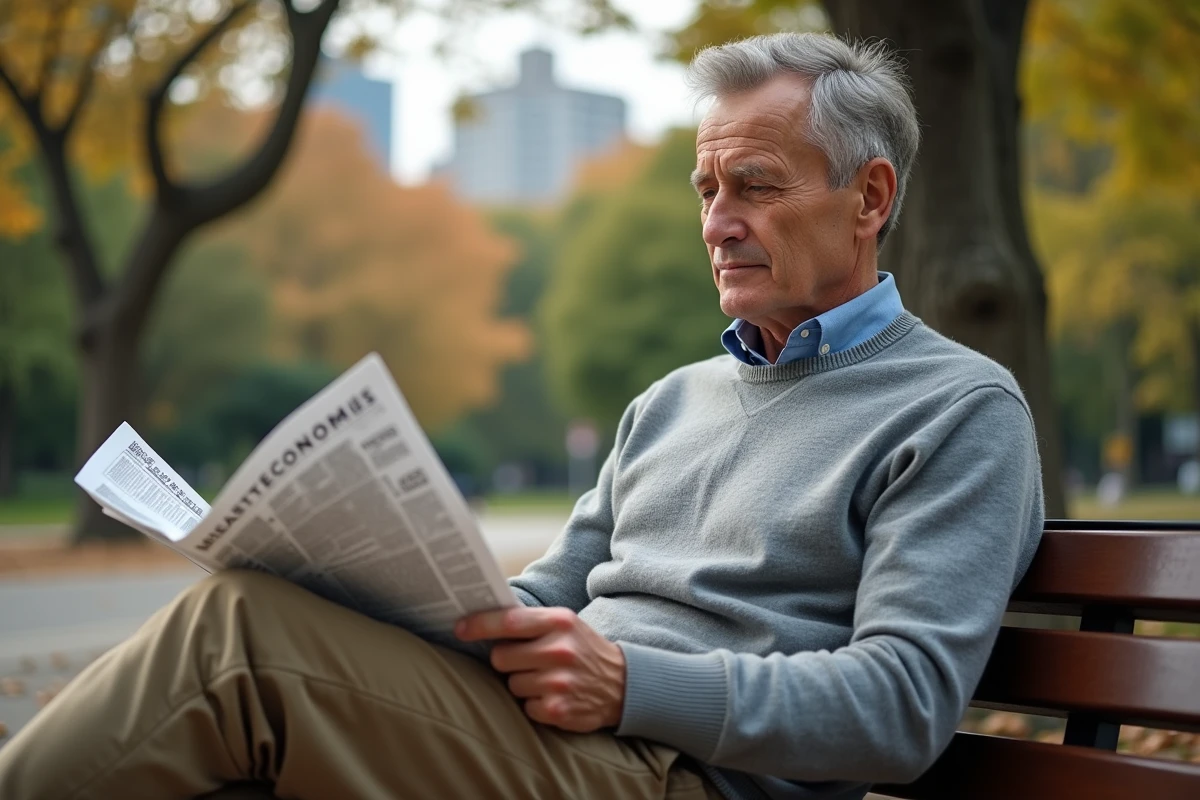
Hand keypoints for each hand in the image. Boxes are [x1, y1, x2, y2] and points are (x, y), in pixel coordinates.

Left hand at [455, 606, 625, 732]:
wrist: (622, 684)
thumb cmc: (582, 650)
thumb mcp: (564, 625)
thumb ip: (530, 621)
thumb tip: (482, 620)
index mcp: (560, 622)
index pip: (509, 621)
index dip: (479, 624)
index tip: (459, 628)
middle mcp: (560, 650)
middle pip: (501, 657)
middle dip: (507, 660)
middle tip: (528, 660)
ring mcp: (560, 682)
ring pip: (511, 684)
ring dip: (522, 683)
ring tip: (546, 678)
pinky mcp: (558, 709)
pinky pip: (525, 706)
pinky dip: (534, 703)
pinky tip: (553, 696)